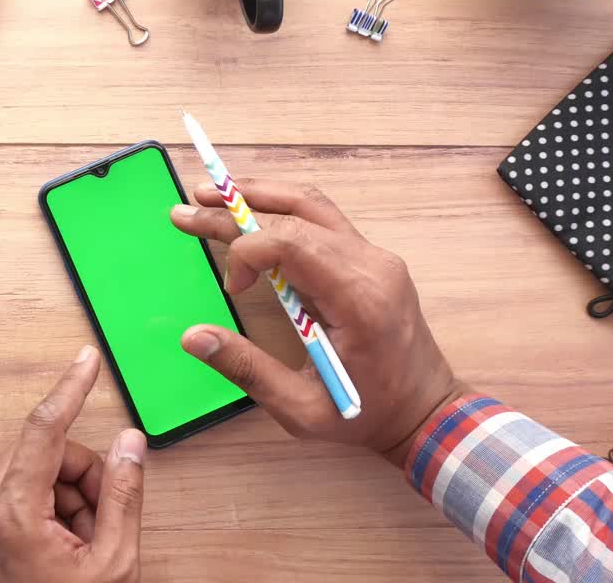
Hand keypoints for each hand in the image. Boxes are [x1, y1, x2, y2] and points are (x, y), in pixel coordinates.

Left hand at [0, 347, 145, 582]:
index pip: (44, 428)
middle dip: (83, 475)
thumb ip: (124, 496)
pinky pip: (16, 494)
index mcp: (11, 512)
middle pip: (44, 452)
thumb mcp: (113, 565)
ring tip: (82, 547)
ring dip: (67, 496)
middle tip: (105, 520)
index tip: (87, 360)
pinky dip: (47, 510)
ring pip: (32, 472)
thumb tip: (129, 443)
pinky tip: (62, 549)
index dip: (71, 389)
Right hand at [170, 180, 468, 466]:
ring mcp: (376, 257)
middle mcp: (372, 265)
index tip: (232, 288)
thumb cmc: (365, 415)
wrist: (427, 413)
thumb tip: (192, 336)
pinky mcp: (372, 259)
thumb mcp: (301, 409)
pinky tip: (253, 211)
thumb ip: (247, 369)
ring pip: (311, 205)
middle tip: (185, 210)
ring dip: (260, 196)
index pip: (293, 241)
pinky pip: (323, 220)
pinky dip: (282, 212)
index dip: (247, 251)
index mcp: (358, 299)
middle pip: (296, 213)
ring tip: (212, 196)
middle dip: (235, 209)